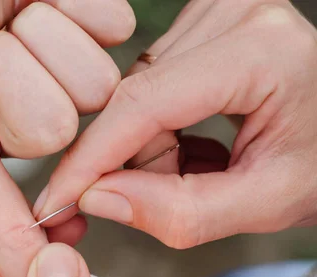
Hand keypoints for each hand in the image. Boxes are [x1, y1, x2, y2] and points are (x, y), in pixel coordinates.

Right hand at [0, 0, 134, 276]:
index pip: (2, 216)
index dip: (19, 252)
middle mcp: (29, 121)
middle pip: (53, 132)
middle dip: (7, 70)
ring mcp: (74, 79)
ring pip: (95, 85)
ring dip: (38, 29)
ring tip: (8, 7)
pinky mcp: (108, 35)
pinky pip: (117, 27)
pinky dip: (77, 2)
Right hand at [33, 0, 316, 248]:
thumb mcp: (268, 203)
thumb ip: (182, 211)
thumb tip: (96, 199)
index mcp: (260, 50)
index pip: (145, 102)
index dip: (92, 158)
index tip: (55, 202)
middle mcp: (231, 12)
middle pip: (135, 102)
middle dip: (141, 163)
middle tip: (185, 190)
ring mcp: (214, 11)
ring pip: (134, 98)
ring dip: (153, 149)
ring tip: (203, 164)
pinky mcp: (200, 23)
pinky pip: (145, 87)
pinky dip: (160, 129)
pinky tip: (197, 141)